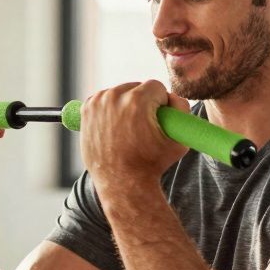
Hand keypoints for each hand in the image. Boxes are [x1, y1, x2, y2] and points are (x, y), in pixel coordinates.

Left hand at [80, 80, 189, 198]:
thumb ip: (183, 111)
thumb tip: (173, 97)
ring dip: (126, 103)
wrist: (121, 183)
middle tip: (143, 124)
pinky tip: (115, 124)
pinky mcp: (86, 110)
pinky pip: (103, 99)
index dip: (161, 102)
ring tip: (129, 127)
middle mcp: (114, 97)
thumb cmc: (151, 164)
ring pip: (119, 92)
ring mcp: (98, 103)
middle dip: (143, 101)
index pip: (156, 86)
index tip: (158, 117)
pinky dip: (109, 107)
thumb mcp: (179, 140)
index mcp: (136, 100)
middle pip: (136, 87)